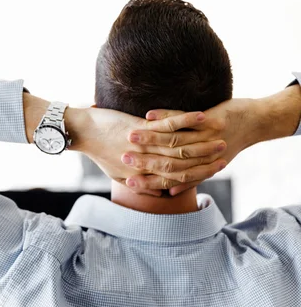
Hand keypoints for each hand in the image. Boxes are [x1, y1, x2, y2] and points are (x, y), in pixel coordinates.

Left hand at [68, 107, 227, 195]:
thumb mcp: (117, 173)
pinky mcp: (139, 128)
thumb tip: (154, 189)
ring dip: (202, 142)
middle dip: (206, 160)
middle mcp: (144, 164)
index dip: (197, 176)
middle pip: (182, 165)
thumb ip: (136, 181)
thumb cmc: (98, 151)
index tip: (215, 170)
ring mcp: (143, 146)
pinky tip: (202, 117)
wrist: (81, 133)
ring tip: (221, 137)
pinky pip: (167, 125)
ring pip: (179, 147)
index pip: (175, 180)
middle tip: (225, 155)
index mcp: (140, 176)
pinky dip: (186, 121)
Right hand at [123, 98, 260, 194]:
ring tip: (130, 135)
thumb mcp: (204, 166)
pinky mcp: (211, 121)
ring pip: (172, 140)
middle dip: (143, 160)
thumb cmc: (224, 145)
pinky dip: (166, 117)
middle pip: (166, 162)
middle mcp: (200, 157)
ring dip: (149, 138)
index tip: (129, 183)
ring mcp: (206, 139)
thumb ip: (185, 181)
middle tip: (123, 158)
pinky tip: (149, 114)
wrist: (252, 123)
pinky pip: (184, 119)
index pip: (167, 180)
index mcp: (196, 169)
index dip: (147, 182)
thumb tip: (168, 194)